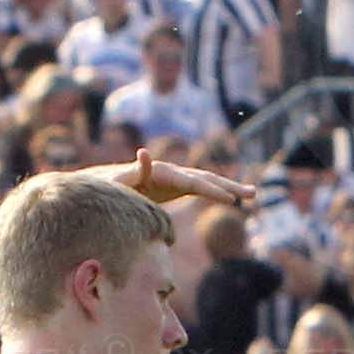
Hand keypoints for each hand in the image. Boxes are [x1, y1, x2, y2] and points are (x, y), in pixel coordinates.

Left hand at [119, 151, 257, 207]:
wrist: (100, 186)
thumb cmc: (106, 187)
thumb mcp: (115, 182)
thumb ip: (132, 171)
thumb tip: (145, 153)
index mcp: (161, 171)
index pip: (192, 181)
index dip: (212, 190)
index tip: (230, 200)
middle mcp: (171, 171)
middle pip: (205, 178)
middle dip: (229, 186)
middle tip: (252, 195)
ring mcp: (174, 178)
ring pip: (207, 181)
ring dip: (229, 188)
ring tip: (253, 195)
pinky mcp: (174, 186)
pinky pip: (201, 189)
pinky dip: (217, 194)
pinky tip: (234, 200)